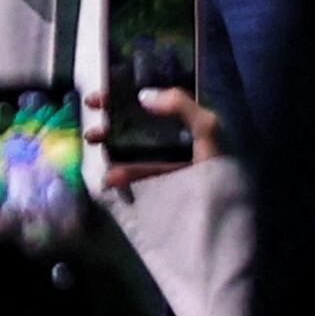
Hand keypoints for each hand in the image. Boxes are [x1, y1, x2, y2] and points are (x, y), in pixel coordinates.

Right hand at [102, 86, 221, 184]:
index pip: (153, 102)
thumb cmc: (218, 166)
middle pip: (137, 125)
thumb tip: (143, 95)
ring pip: (131, 149)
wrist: (221, 221)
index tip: (102, 96)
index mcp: (188, 122)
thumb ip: (180, 105)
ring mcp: (165, 166)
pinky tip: (108, 175)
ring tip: (93, 143)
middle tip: (93, 120)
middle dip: (112, 120)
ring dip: (110, 144)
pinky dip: (119, 173)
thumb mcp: (208, 128)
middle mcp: (175, 141)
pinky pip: (134, 176)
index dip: (126, 96)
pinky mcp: (158, 188)